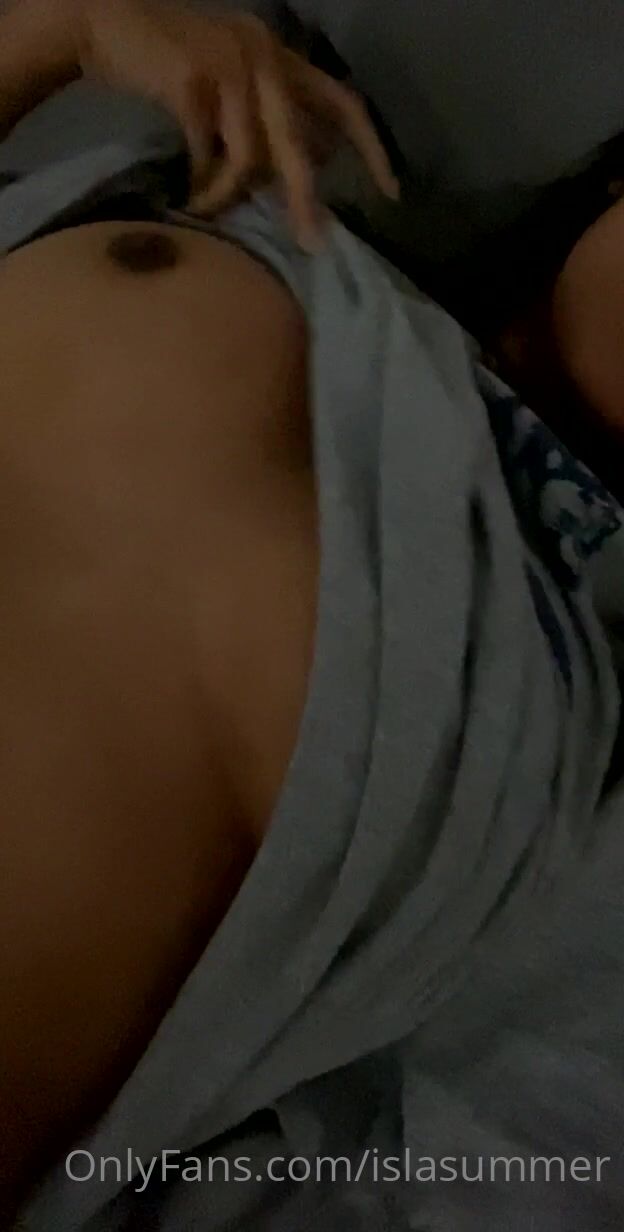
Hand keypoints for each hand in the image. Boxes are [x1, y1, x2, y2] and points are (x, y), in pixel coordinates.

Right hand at [77, 0, 398, 250]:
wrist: (103, 22)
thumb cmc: (168, 62)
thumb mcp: (232, 83)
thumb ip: (268, 116)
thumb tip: (300, 172)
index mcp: (280, 56)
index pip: (343, 102)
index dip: (371, 148)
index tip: (391, 191)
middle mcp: (264, 55)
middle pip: (298, 144)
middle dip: (304, 199)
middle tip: (312, 241)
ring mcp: (230, 66)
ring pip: (248, 158)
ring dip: (227, 194)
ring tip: (206, 207)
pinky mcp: (194, 81)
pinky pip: (207, 155)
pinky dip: (199, 182)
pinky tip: (188, 192)